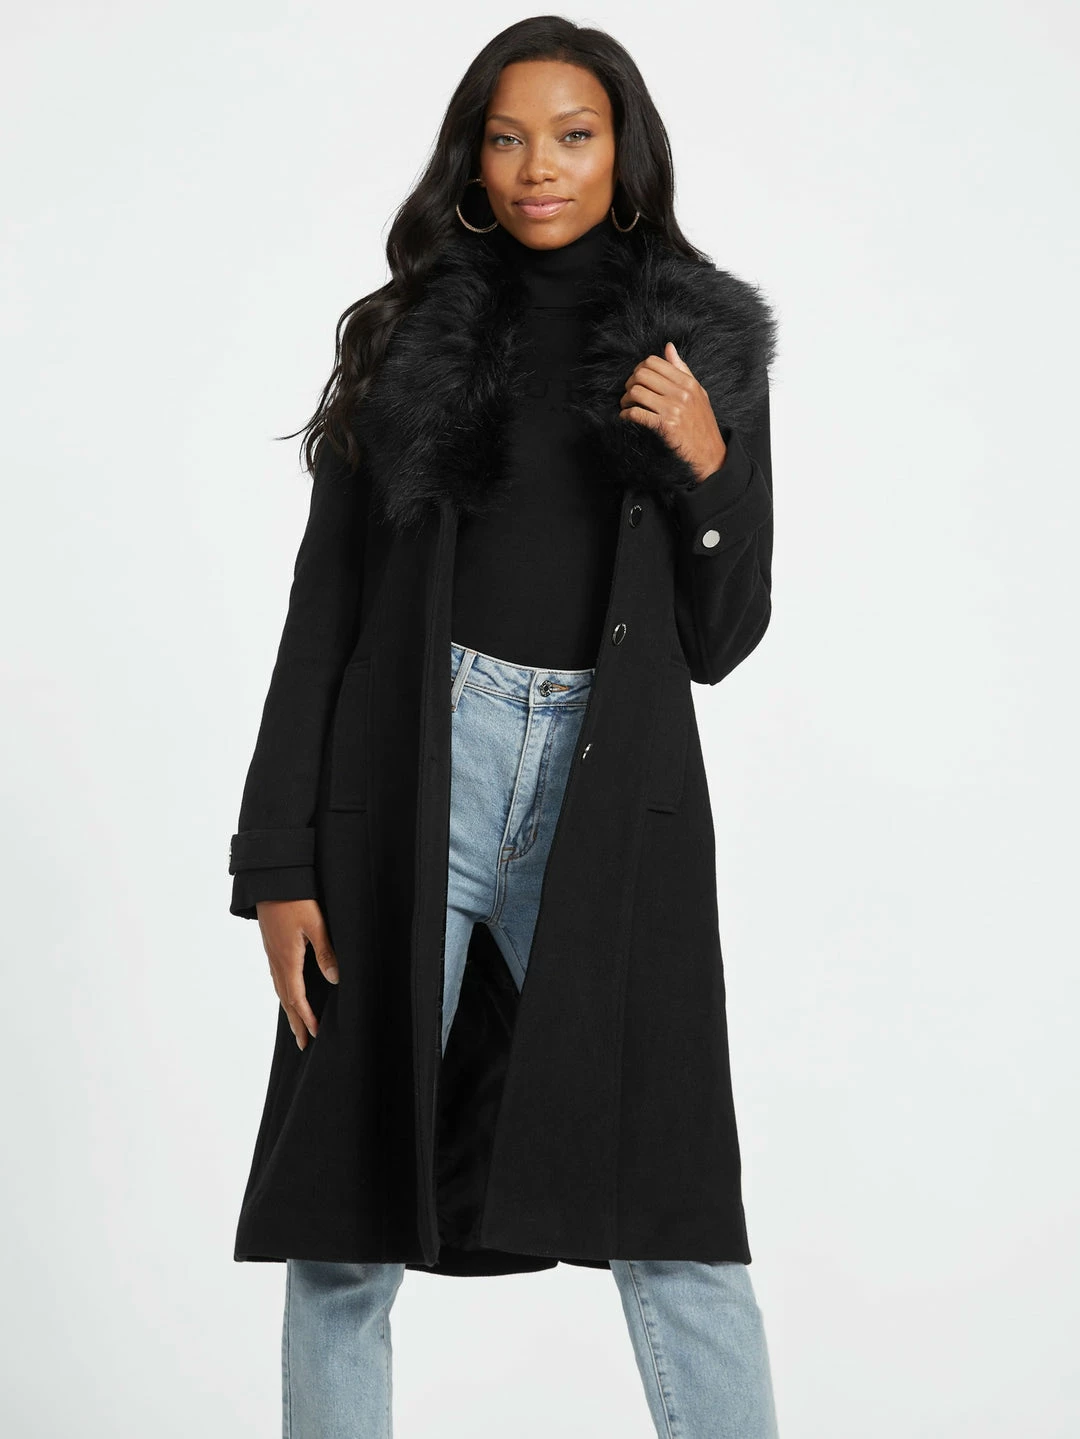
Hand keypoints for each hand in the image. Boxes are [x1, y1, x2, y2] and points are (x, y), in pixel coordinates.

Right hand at [255, 898, 338, 1049]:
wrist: (271, 880)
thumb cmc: (295, 899)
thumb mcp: (315, 924)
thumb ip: (325, 951)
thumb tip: (335, 979)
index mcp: (287, 959)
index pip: (297, 997)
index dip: (307, 1017)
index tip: (315, 1034)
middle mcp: (276, 960)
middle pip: (286, 998)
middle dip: (296, 1021)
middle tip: (303, 1043)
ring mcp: (272, 953)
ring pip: (280, 988)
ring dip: (289, 1008)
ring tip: (296, 1024)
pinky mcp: (272, 945)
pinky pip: (277, 976)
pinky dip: (284, 991)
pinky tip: (288, 990)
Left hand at [618, 341, 726, 481]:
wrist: (710, 453)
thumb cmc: (701, 423)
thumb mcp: (697, 393)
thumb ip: (682, 370)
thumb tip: (668, 347)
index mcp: (688, 382)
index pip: (654, 362)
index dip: (639, 368)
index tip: (637, 380)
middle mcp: (681, 393)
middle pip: (642, 375)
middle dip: (629, 383)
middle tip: (629, 394)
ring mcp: (673, 409)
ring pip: (636, 392)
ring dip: (625, 400)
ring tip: (626, 406)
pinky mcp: (665, 426)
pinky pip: (636, 414)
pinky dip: (626, 415)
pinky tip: (626, 418)